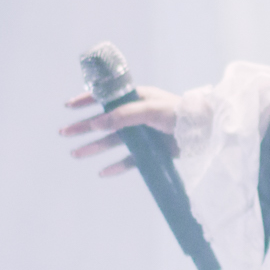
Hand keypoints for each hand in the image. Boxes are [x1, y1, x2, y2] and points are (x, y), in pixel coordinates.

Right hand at [58, 86, 179, 177]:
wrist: (206, 130)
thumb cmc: (180, 113)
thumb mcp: (150, 110)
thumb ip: (123, 116)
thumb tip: (97, 122)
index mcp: (138, 99)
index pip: (107, 97)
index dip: (87, 101)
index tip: (68, 106)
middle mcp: (138, 115)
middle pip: (104, 122)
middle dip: (83, 127)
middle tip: (63, 133)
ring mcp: (144, 134)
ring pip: (113, 141)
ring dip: (94, 147)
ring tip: (75, 154)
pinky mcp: (152, 151)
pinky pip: (129, 160)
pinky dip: (116, 166)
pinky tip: (103, 172)